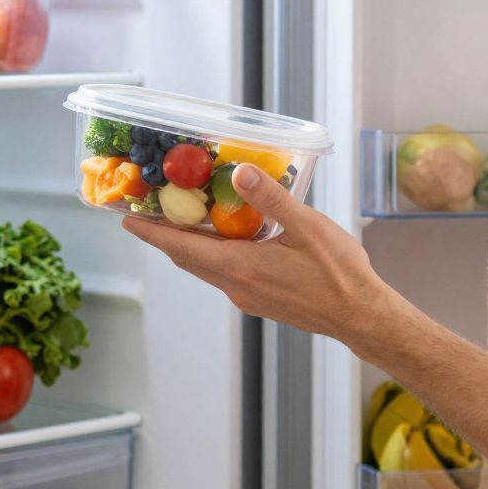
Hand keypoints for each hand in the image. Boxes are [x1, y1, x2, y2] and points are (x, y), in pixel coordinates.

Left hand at [121, 164, 390, 345]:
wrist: (361, 316)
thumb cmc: (340, 276)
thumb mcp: (308, 228)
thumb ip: (272, 199)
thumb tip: (240, 172)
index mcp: (241, 267)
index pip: (182, 247)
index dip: (152, 232)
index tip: (126, 220)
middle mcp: (237, 286)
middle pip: (188, 258)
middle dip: (165, 235)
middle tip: (148, 212)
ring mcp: (248, 297)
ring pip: (207, 267)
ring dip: (190, 245)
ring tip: (183, 220)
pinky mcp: (262, 301)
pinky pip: (226, 274)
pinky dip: (215, 254)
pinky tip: (229, 239)